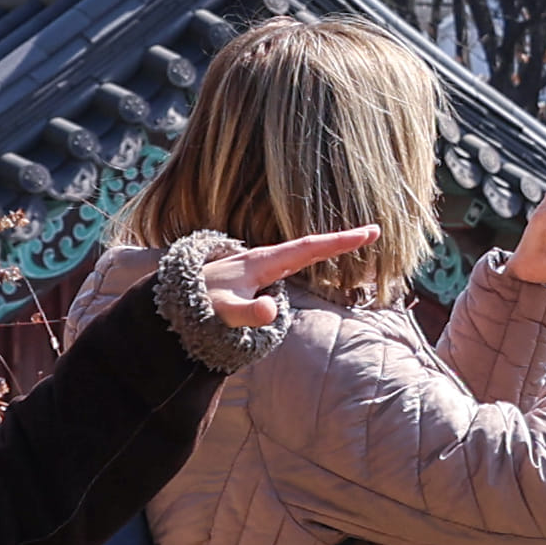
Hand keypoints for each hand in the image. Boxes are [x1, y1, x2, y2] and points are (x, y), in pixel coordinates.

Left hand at [186, 229, 372, 339]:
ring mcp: (261, 267)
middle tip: (374, 231)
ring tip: (355, 241)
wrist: (171, 301)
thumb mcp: (223, 313)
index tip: (368, 232)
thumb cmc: (198, 305)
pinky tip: (320, 256)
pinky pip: (293, 262)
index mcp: (262, 262)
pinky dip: (313, 256)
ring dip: (328, 246)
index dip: (339, 241)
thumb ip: (247, 313)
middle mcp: (264, 259)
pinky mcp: (257, 276)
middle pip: (310, 246)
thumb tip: (273, 310)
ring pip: (301, 253)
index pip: (308, 248)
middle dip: (341, 239)